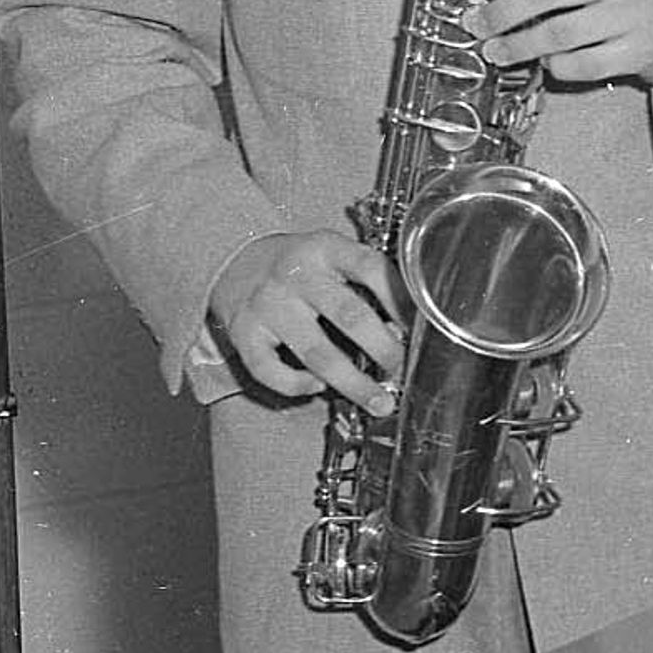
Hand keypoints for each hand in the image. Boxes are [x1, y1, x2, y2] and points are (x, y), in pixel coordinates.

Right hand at [208, 227, 401, 413]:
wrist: (231, 260)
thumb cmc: (297, 265)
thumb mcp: (332, 255)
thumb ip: (365, 280)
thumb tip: (405, 328)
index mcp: (325, 250)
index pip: (370, 268)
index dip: (400, 299)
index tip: (421, 328)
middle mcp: (295, 275)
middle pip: (349, 316)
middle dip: (385, 350)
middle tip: (403, 371)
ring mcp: (267, 304)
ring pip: (317, 353)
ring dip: (354, 384)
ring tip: (379, 402)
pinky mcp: (244, 332)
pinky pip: (271, 371)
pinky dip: (298, 386)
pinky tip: (317, 385)